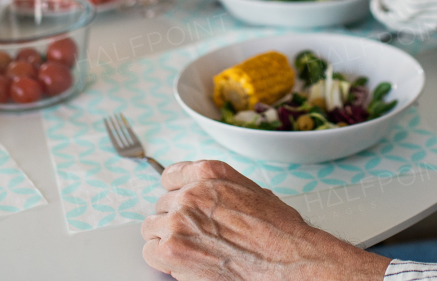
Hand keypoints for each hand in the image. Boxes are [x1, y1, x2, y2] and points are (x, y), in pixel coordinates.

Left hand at [141, 160, 389, 280]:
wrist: (286, 259)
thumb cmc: (279, 230)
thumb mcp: (252, 190)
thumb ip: (220, 188)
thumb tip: (207, 195)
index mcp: (209, 172)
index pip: (171, 176)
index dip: (176, 192)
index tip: (179, 202)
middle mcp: (191, 191)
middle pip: (162, 204)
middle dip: (175, 219)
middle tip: (195, 234)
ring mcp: (179, 219)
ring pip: (152, 227)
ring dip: (166, 239)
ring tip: (191, 249)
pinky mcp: (172, 249)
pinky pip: (150, 251)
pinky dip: (163, 260)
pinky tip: (184, 262)